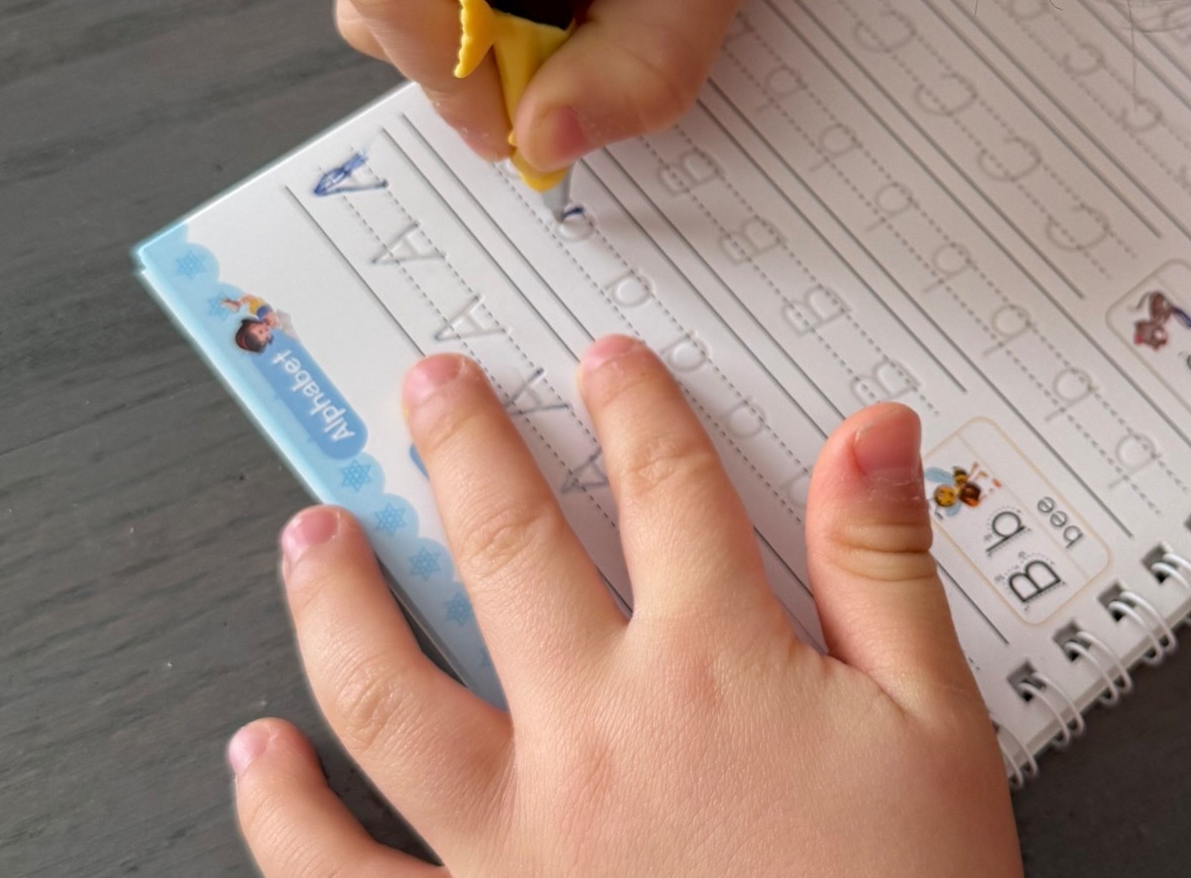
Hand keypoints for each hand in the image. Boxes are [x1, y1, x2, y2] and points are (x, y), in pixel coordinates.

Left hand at [227, 340, 1023, 876]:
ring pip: (389, 692)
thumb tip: (874, 429)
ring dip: (339, 601)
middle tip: (430, 386)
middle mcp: (595, 733)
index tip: (605, 364)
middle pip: (510, 551)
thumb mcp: (936, 729)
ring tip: (313, 530)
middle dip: (465, 450)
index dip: (634, 409)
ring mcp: (514, 842)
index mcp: (712, 666)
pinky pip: (345, 874)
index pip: (663, 490)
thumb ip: (886, 568)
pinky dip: (285, 818)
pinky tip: (255, 756)